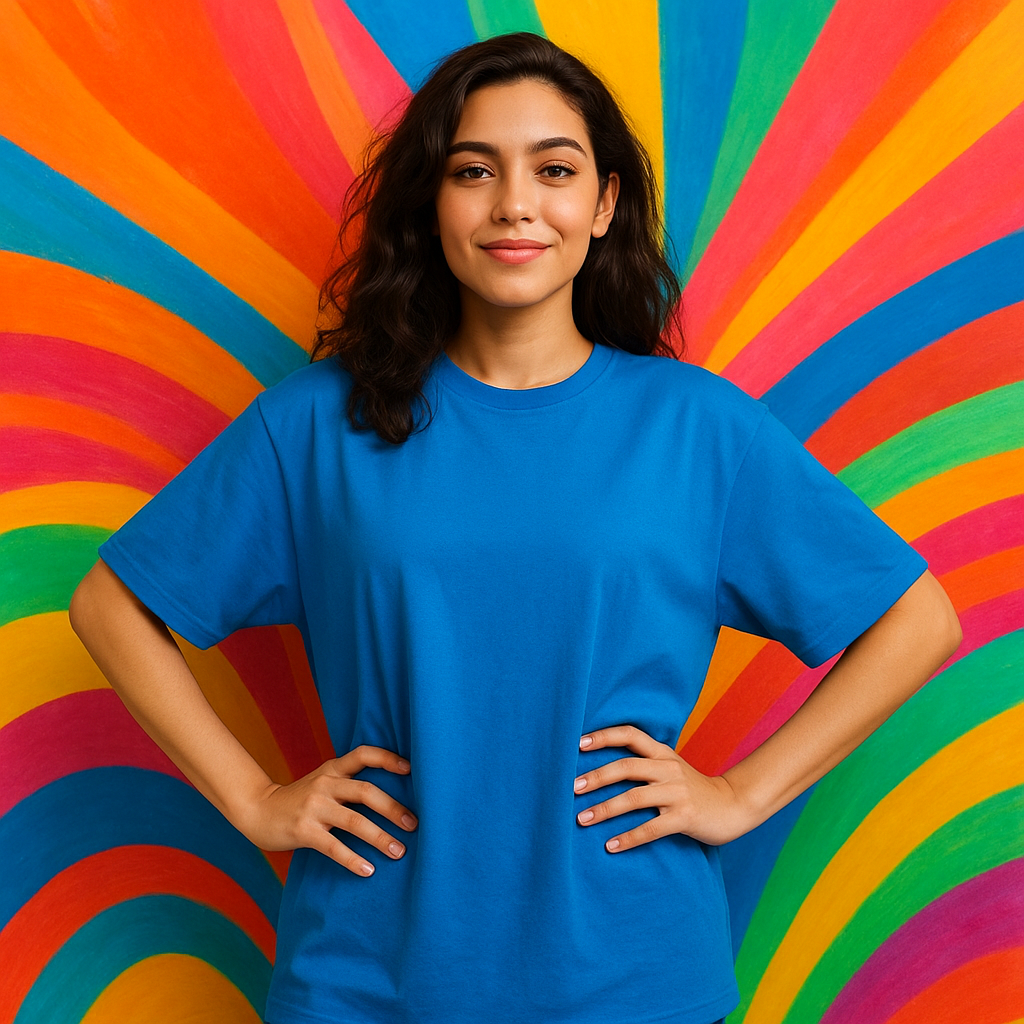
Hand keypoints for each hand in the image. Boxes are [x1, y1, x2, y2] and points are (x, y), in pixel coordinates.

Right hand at [236, 745, 417, 876]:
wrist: (256, 810)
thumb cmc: (299, 799)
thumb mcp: (322, 782)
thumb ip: (347, 784)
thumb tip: (390, 800)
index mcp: (333, 769)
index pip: (363, 754)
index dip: (388, 758)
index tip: (410, 769)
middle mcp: (325, 784)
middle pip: (366, 791)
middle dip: (393, 808)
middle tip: (414, 825)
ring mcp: (314, 807)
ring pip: (354, 821)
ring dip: (380, 838)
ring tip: (399, 851)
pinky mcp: (303, 831)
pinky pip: (333, 846)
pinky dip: (353, 859)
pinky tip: (368, 870)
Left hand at [574, 725, 753, 849]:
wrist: (734, 805)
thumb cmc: (693, 788)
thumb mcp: (670, 768)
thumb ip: (644, 764)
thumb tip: (602, 766)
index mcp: (662, 753)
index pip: (630, 734)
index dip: (604, 736)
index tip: (577, 743)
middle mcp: (668, 768)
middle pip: (626, 767)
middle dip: (596, 777)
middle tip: (572, 787)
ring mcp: (678, 793)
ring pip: (634, 798)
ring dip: (605, 809)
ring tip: (582, 819)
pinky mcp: (685, 817)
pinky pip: (652, 828)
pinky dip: (629, 838)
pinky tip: (610, 846)